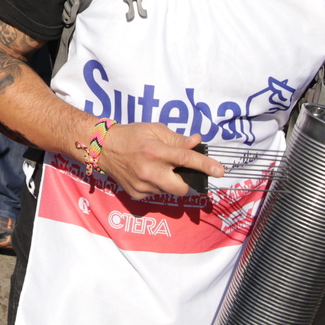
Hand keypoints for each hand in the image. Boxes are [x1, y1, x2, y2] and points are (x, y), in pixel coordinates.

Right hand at [96, 124, 223, 199]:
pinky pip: (156, 194)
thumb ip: (178, 139)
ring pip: (169, 191)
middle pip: (182, 187)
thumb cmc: (132, 135)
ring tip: (157, 169)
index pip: (185, 159)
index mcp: (156, 151)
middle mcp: (150, 171)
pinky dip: (158, 186)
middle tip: (182, 172)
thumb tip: (197, 143)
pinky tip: (147, 175)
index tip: (219, 171)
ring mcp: (143, 186)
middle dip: (188, 183)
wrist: (104, 148)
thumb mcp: (155, 130)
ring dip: (170, 182)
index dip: (204, 165)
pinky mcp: (137, 194)